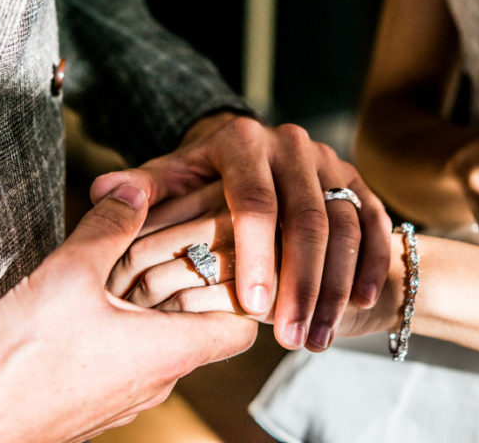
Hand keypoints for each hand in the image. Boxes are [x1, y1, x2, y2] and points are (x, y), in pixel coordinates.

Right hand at [0, 184, 255, 442]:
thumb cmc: (25, 358)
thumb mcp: (70, 273)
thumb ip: (109, 227)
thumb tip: (134, 193)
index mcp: (169, 350)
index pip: (243, 327)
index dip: (243, 292)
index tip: (222, 264)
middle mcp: (162, 379)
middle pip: (204, 330)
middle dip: (191, 290)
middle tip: (166, 258)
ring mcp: (134, 396)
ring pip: (166, 345)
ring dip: (155, 310)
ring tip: (125, 279)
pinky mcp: (105, 402)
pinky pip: (135, 362)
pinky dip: (130, 333)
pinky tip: (97, 310)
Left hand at [91, 112, 391, 350]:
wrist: (262, 156)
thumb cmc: (212, 177)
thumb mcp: (178, 176)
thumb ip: (147, 188)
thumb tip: (104, 191)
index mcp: (242, 142)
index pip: (252, 200)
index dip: (255, 254)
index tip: (253, 308)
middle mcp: (291, 146)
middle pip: (305, 217)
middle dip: (301, 282)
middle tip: (289, 336)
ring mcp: (329, 163)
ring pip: (344, 225)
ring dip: (335, 286)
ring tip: (318, 337)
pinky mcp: (357, 183)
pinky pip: (374, 223)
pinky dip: (372, 264)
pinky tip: (361, 303)